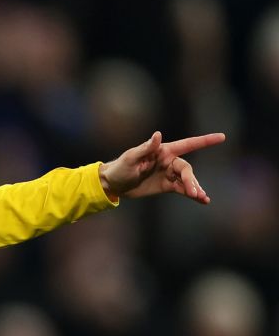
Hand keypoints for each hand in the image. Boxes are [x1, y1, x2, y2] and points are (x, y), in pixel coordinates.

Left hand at [98, 131, 225, 204]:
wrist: (114, 185)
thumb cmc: (120, 168)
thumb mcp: (131, 158)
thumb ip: (145, 148)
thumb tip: (158, 134)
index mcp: (162, 151)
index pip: (187, 144)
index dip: (205, 140)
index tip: (222, 137)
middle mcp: (169, 161)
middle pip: (187, 169)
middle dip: (191, 180)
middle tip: (193, 192)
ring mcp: (169, 174)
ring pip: (188, 180)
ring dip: (195, 188)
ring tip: (201, 197)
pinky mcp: (168, 185)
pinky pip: (184, 189)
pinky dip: (194, 194)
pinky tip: (202, 201)